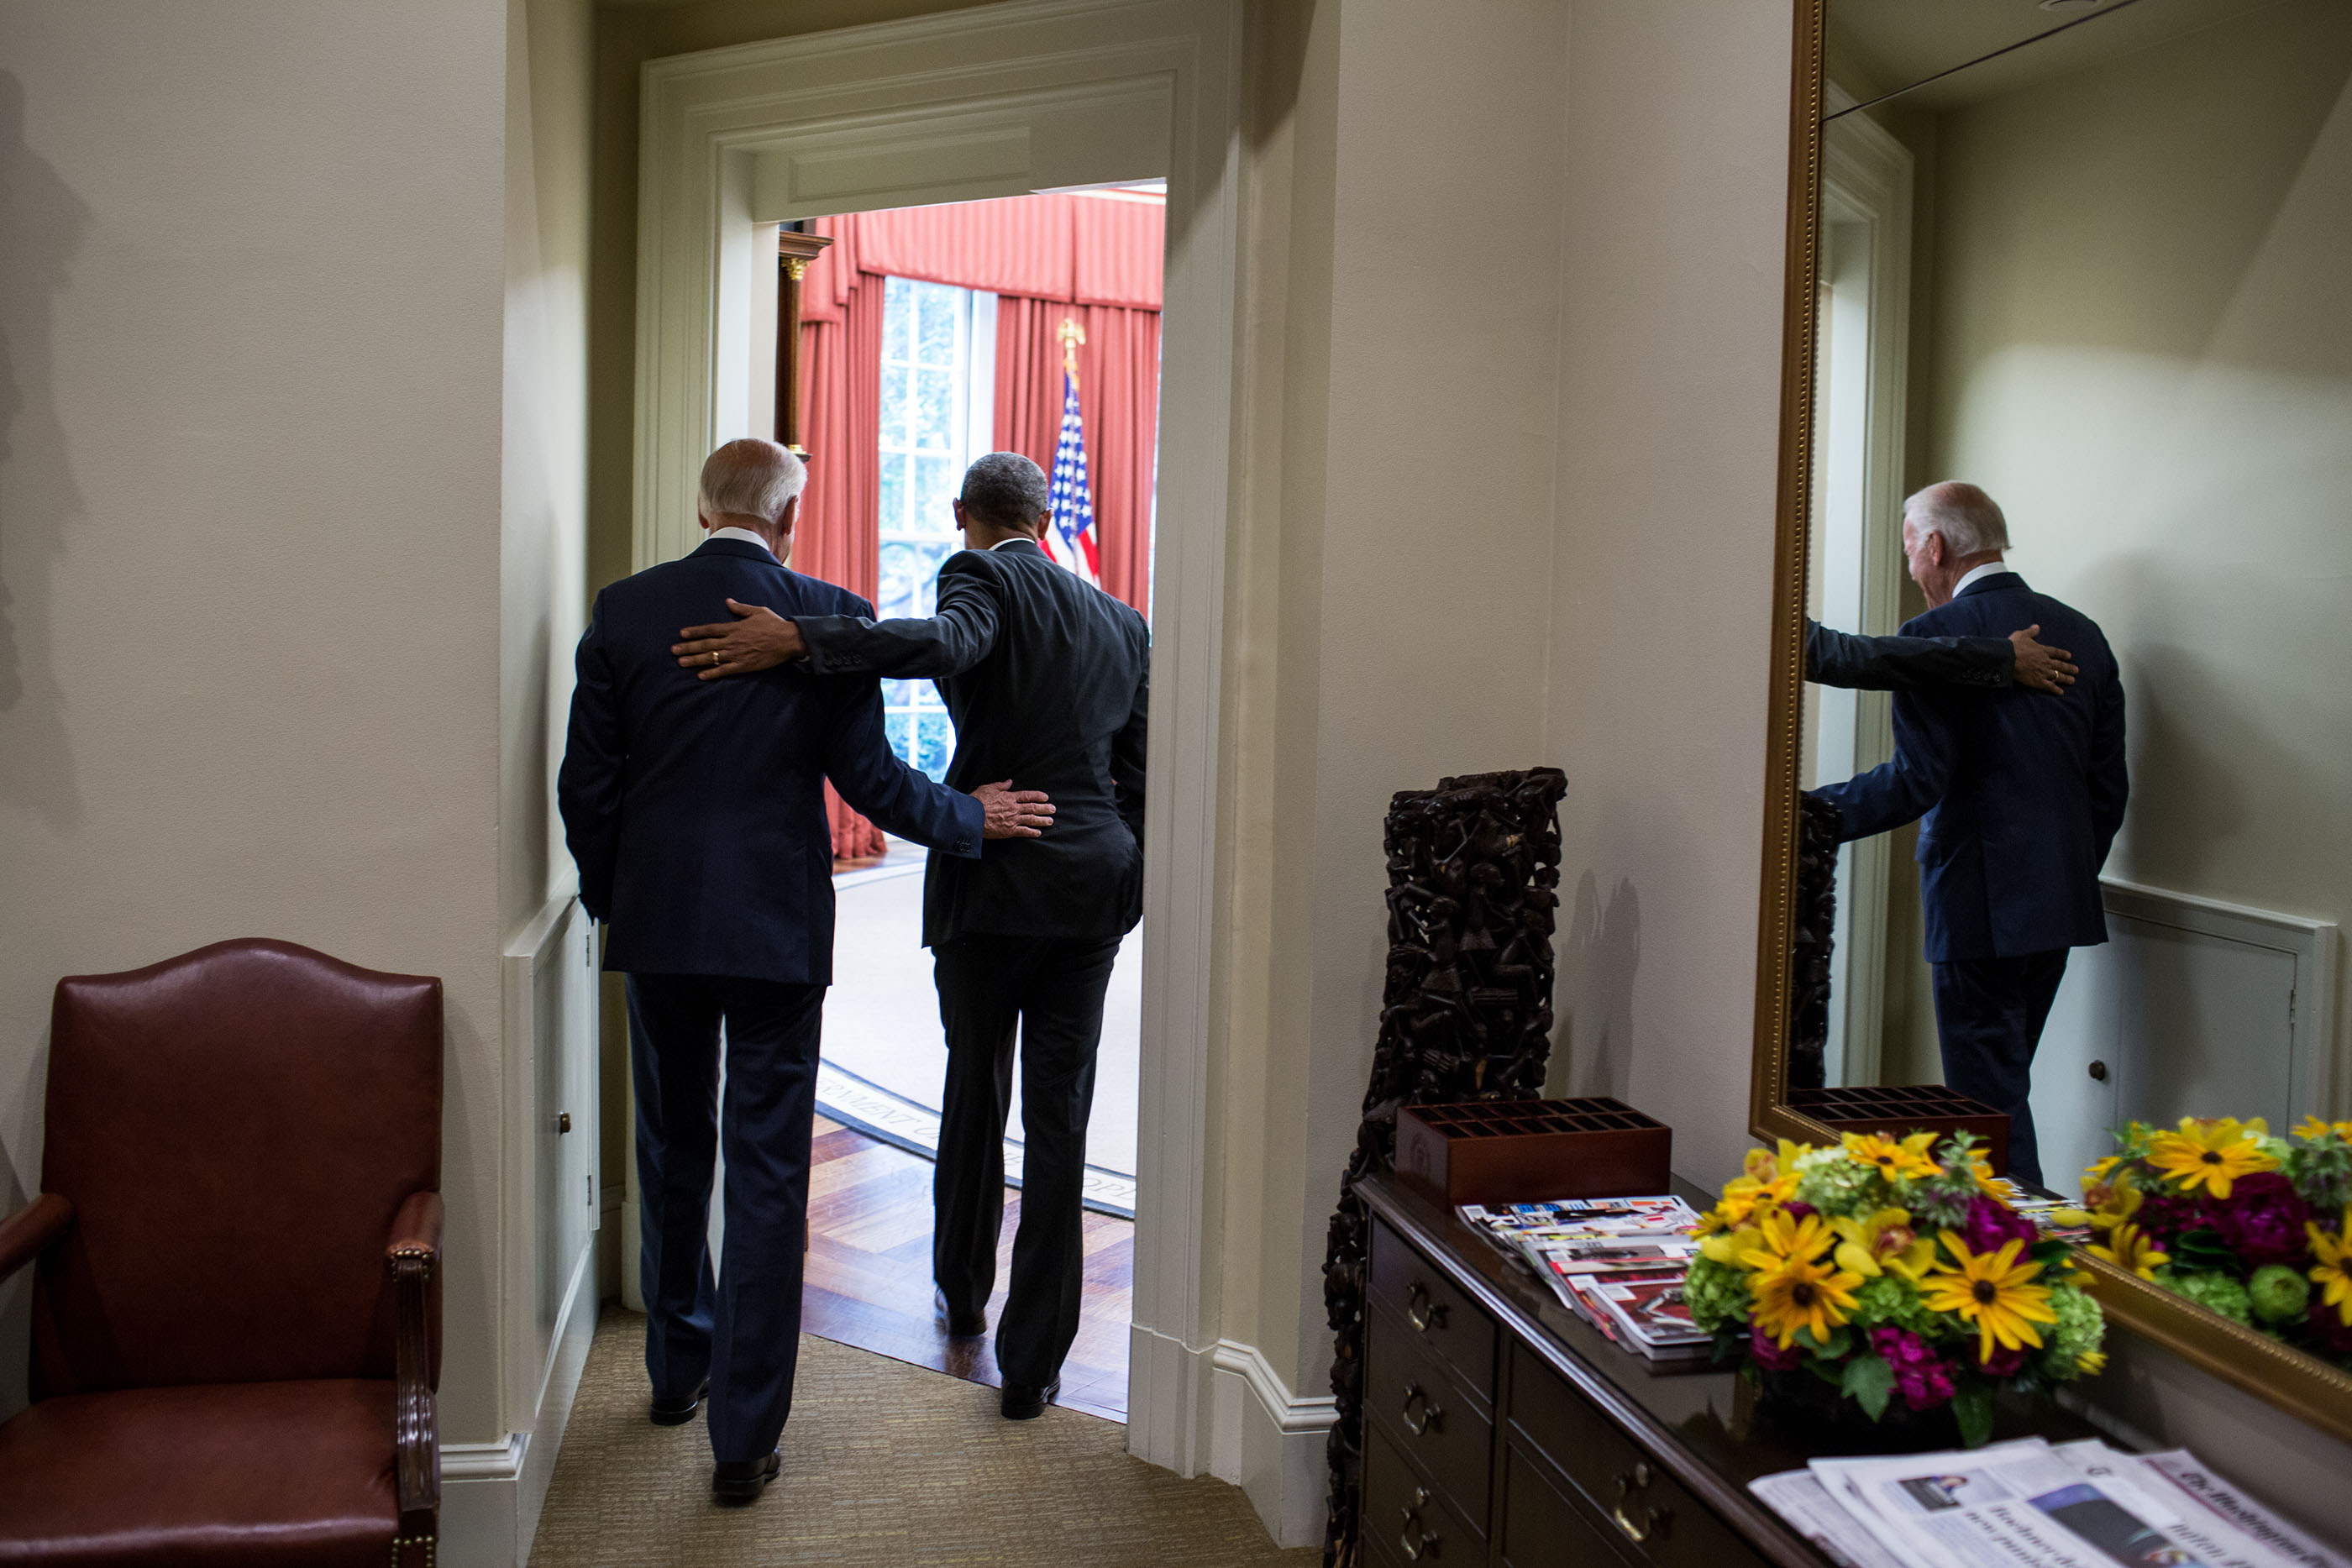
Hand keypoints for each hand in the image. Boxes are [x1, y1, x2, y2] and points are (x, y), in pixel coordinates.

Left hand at [673, 600, 804, 678]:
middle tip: (673, 650)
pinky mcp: (744, 666)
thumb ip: (740, 608)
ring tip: (681, 662)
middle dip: (688, 647)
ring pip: (711, 658)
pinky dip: (712, 673)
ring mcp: (736, 654)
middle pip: (706, 644)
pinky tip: (700, 675)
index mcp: (734, 627)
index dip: (694, 632)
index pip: (709, 630)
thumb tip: (728, 602)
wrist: (788, 640)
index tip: (682, 634)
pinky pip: (724, 671)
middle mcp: (732, 641)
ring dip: (695, 660)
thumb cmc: (774, 624)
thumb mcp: (757, 611)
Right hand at [972, 779, 1053, 839]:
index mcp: (1009, 797)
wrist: (971, 816)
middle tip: (1053, 809)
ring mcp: (1012, 820)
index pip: (1027, 795)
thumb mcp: (989, 788)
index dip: (1038, 796)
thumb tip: (1010, 781)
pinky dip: (1031, 832)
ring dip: (1042, 820)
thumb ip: (1001, 785)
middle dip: (1044, 808)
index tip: (1046, 797)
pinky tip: (1038, 833)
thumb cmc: (977, 801)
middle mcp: (1013, 808)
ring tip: (1050, 821)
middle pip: (1033, 807)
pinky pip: (1023, 831)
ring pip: (1031, 819)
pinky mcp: (1008, 831)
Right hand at [2010, 625, 2077, 695]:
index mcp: (2042, 650)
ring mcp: (2043, 672)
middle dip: (2069, 668)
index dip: (2063, 654)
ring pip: (2057, 676)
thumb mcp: (2022, 635)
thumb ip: (2031, 632)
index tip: (2069, 656)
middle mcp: (2045, 661)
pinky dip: (2055, 690)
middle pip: (2060, 665)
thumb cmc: (2014, 646)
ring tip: (2072, 680)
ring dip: (2066, 678)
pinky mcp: (2038, 681)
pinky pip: (2049, 686)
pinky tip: (2061, 692)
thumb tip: (2036, 626)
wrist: (2008, 658)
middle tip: (2076, 670)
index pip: (2056, 652)